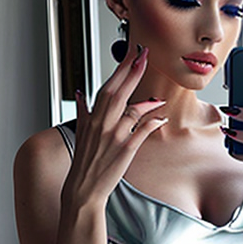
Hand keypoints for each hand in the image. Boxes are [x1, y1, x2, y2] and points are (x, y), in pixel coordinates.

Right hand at [63, 46, 166, 208]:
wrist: (82, 189)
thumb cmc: (84, 162)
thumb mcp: (81, 133)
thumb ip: (84, 112)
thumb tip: (81, 95)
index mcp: (92, 118)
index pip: (108, 88)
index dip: (121, 70)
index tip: (132, 54)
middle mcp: (102, 124)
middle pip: (118, 92)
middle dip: (132, 72)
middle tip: (145, 55)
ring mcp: (114, 137)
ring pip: (131, 111)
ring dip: (146, 101)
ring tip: (159, 95)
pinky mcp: (125, 151)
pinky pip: (142, 132)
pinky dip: (152, 123)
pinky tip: (161, 116)